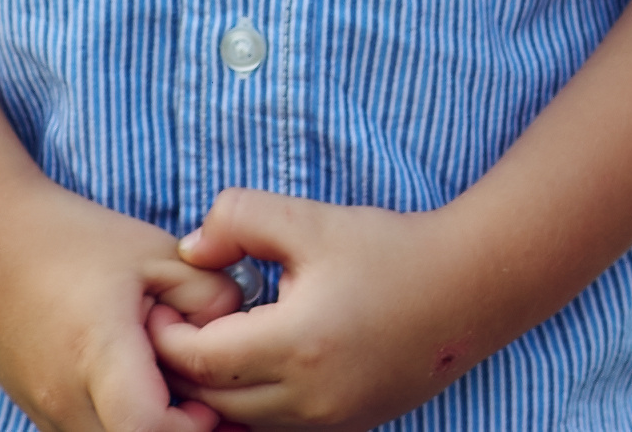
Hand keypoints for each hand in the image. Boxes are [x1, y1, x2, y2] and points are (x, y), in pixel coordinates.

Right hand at [0, 176, 252, 431]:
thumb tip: (236, 338)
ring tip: (175, 391)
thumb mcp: (157, 253)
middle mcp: (63, 397)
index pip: (146, 428)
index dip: (191, 427)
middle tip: (205, 402)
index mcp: (96, 354)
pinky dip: (121, 425)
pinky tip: (143, 388)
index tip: (212, 400)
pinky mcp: (38, 413)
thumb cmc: (76, 240)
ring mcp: (44, 412)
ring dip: (148, 429)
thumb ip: (210, 296)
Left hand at [146, 189, 513, 428]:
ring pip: (240, 422)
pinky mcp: (347, 426)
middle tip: (172, 328)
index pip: (197, 361)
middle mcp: (309, 396)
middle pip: (211, 402)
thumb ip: (240, 220)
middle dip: (182, 367)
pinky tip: (254, 364)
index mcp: (296, 344)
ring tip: (212, 344)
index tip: (160, 306)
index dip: (167, 335)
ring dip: (216, 391)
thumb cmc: (390, 249)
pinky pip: (276, 428)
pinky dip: (252, 404)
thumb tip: (190, 250)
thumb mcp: (312, 220)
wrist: (470, 286)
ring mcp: (329, 419)